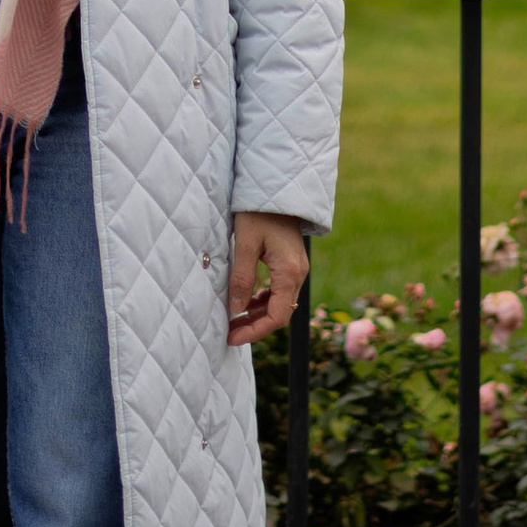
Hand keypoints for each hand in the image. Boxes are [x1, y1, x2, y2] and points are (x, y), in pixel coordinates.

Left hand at [226, 211, 306, 346]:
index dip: (255, 331)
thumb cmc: (259, 212)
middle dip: (254, 326)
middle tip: (229, 332)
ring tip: (233, 319)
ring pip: (279, 303)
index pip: (277, 316)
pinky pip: (280, 290)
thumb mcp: (246, 243)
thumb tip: (235, 309)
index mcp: (289, 272)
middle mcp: (298, 273)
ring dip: (257, 314)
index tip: (233, 337)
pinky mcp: (291, 263)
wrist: (277, 189)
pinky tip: (246, 300)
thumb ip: (242, 278)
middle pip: (279, 313)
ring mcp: (297, 268)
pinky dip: (263, 300)